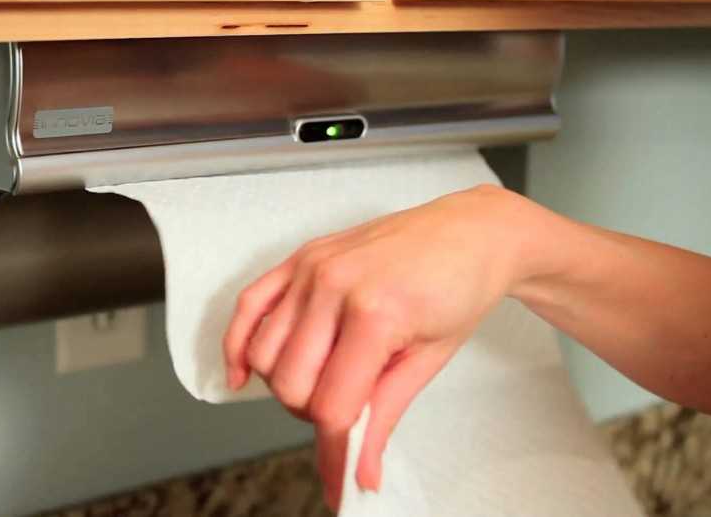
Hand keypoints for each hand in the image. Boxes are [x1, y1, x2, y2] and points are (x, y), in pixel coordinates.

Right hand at [223, 184, 540, 508]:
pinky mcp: (300, 258)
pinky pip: (248, 306)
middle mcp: (332, 287)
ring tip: (323, 382)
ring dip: (286, 385)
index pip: (332, 406)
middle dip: (314, 415)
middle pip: (291, 386)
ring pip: (263, 355)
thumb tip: (362, 468)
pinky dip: (237, 345)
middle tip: (347, 413)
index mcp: (374, 314)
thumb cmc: (460, 286)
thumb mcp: (430, 360)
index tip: (341, 478)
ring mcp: (310, 269)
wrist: (473, 232)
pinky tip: (244, 373)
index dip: (336, 451)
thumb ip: (385, 415)